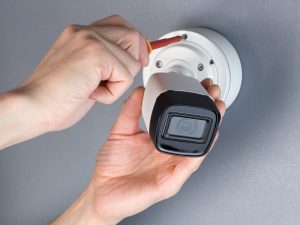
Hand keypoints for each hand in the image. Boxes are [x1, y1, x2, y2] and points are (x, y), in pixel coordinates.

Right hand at [17, 15, 147, 131]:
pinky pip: (125, 77)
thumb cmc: (55, 97)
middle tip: (117, 80)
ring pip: (132, 60)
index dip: (133, 43)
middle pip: (132, 35)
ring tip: (94, 89)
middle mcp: (85, 32)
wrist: (34, 107)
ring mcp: (90, 40)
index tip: (137, 59)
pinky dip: (113, 93)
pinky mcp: (96, 55)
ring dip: (119, 83)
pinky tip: (92, 94)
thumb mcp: (83, 72)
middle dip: (133, 61)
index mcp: (80, 34)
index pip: (119, 25)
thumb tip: (130, 61)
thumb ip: (104, 62)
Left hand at [81, 79, 223, 224]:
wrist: (102, 191)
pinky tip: (206, 138)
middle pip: (196, 132)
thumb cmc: (112, 167)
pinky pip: (188, 166)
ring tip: (217, 110)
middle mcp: (169, 154)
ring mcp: (171, 167)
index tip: (200, 88)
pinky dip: (199, 151)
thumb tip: (140, 91)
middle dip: (210, 111)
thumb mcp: (121, 132)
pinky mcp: (169, 182)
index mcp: (160, 141)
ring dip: (211, 128)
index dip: (193, 104)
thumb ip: (130, 111)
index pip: (182, 121)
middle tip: (215, 94)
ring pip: (198, 147)